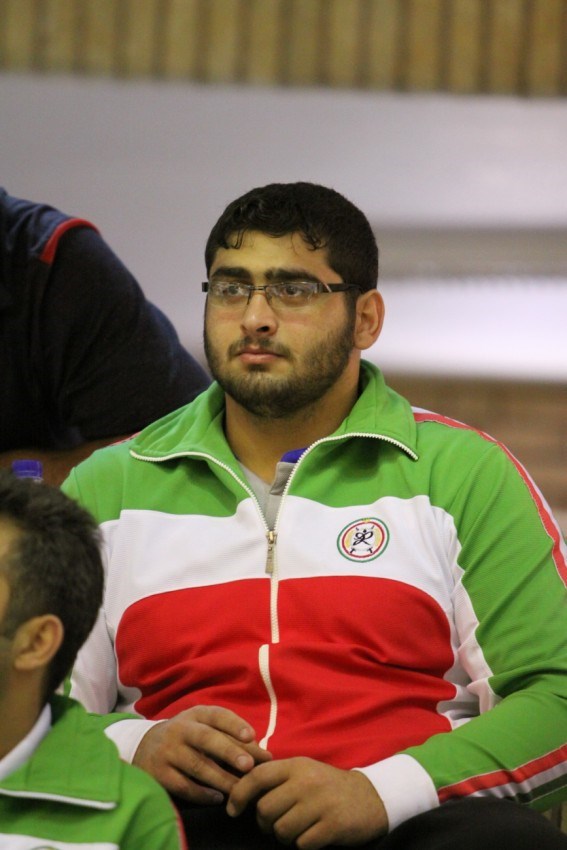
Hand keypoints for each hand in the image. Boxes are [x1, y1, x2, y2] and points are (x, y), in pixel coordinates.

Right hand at [132, 705, 271, 803]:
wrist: (144, 746)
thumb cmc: (188, 736)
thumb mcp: (205, 728)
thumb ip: (232, 738)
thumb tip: (264, 756)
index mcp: (196, 715)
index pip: (216, 715)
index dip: (233, 724)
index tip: (251, 735)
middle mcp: (181, 730)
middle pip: (206, 739)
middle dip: (229, 751)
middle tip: (249, 766)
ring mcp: (168, 751)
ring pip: (196, 765)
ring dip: (220, 778)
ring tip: (240, 788)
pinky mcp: (159, 773)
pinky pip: (183, 786)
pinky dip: (201, 793)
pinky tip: (218, 798)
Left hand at [227, 757, 387, 847]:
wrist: (372, 797)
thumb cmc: (328, 786)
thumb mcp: (304, 771)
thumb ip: (277, 777)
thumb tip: (240, 790)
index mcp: (296, 765)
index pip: (257, 776)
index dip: (239, 794)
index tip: (233, 810)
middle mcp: (306, 781)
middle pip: (265, 810)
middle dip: (266, 824)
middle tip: (277, 824)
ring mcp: (320, 803)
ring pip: (281, 830)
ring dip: (284, 837)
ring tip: (297, 830)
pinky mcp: (332, 825)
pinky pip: (302, 844)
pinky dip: (303, 844)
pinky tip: (313, 835)